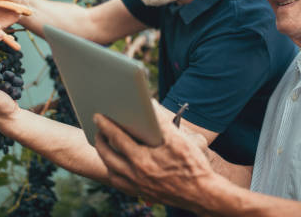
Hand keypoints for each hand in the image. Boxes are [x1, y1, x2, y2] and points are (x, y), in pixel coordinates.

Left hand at [93, 101, 213, 210]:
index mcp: (142, 160)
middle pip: (108, 156)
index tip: (98, 116)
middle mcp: (135, 175)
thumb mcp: (178, 139)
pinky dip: (115, 173)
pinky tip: (118, 166)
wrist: (203, 194)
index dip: (106, 126)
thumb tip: (150, 105)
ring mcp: (137, 187)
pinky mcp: (143, 194)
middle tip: (97, 130)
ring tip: (105, 146)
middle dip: (100, 141)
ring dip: (105, 158)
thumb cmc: (192, 165)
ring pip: (112, 172)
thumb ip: (161, 121)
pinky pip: (120, 184)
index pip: (117, 139)